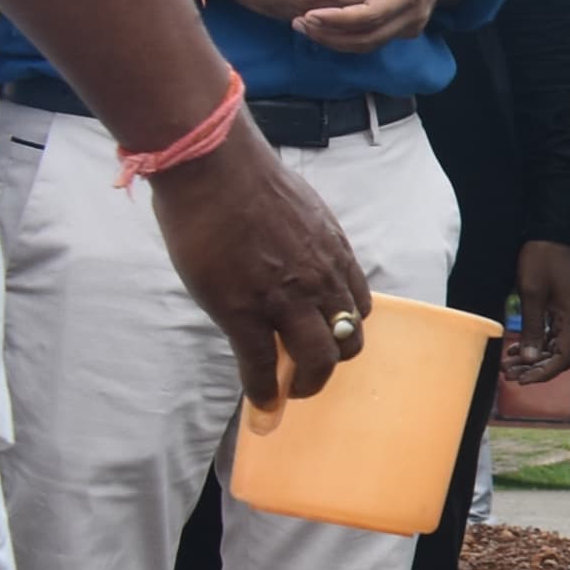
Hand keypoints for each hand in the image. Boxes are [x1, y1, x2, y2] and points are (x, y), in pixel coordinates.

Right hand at [144, 123, 370, 407]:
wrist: (214, 167)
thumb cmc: (246, 178)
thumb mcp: (299, 209)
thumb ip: (304, 240)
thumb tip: (291, 252)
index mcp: (334, 255)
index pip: (356, 306)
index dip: (342, 327)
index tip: (327, 336)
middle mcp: (320, 281)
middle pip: (347, 339)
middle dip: (332, 362)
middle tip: (311, 373)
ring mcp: (284, 299)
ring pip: (316, 359)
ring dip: (307, 383)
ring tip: (291, 393)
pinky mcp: (243, 311)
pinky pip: (262, 363)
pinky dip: (264, 390)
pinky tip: (261, 401)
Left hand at [294, 0, 462, 51]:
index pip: (371, 14)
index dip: (339, 18)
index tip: (309, 14)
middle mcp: (415, 12)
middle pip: (368, 36)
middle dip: (330, 34)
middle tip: (298, 22)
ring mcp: (411, 24)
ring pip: (369, 44)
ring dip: (334, 40)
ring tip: (304, 26)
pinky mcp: (404, 29)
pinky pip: (372, 41)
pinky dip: (345, 39)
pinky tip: (323, 28)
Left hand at [503, 240, 569, 382]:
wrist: (549, 232)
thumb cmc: (541, 258)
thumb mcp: (532, 293)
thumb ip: (532, 328)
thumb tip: (530, 360)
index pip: (564, 357)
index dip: (544, 373)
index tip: (522, 380)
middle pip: (560, 356)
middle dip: (536, 369)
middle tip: (509, 376)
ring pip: (554, 347)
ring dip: (533, 359)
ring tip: (508, 366)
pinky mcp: (561, 308)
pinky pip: (551, 334)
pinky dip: (535, 344)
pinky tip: (516, 350)